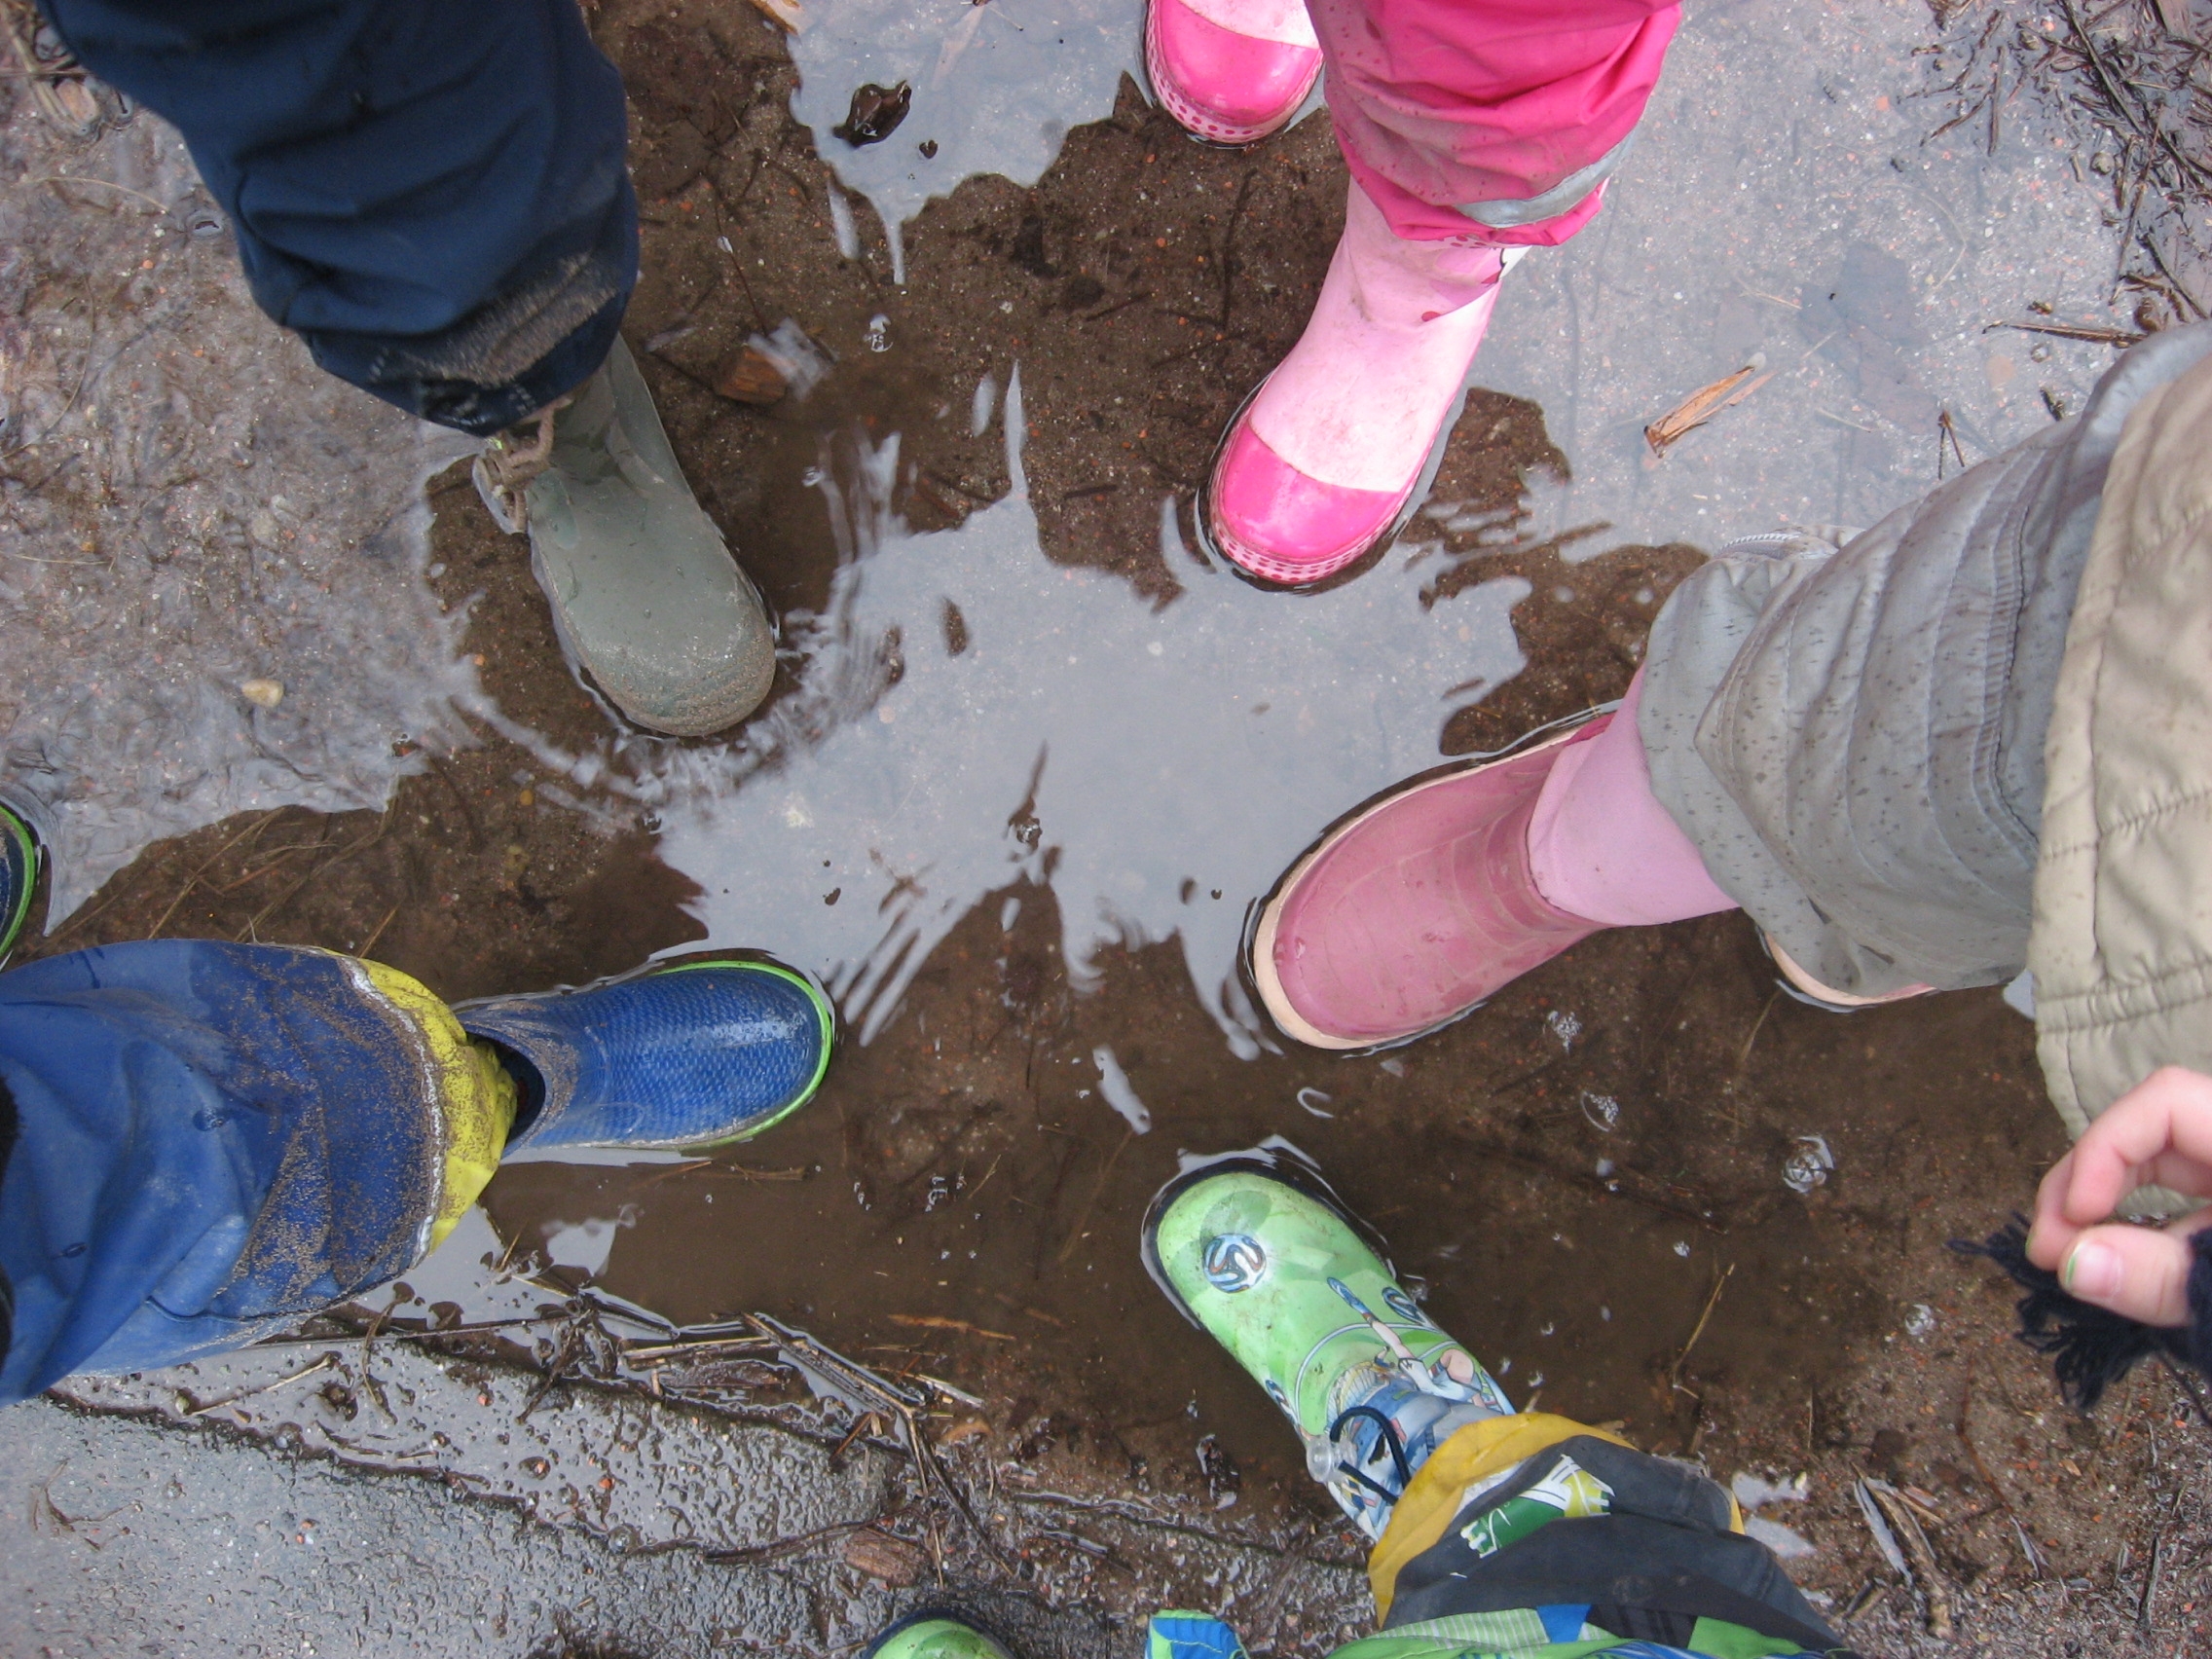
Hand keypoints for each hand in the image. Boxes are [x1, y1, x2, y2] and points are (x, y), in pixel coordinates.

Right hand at [2027, 1066, 2211, 1326]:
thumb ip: (2163, 1277)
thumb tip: (2070, 1266)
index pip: (2166, 1101)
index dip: (2107, 1149)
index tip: (2077, 1219)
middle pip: (2147, 1131)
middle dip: (2085, 1184)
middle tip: (2048, 1252)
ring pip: (2154, 1165)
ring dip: (2099, 1207)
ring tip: (2066, 1257)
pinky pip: (2173, 1195)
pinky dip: (2131, 1223)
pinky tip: (2106, 1256)